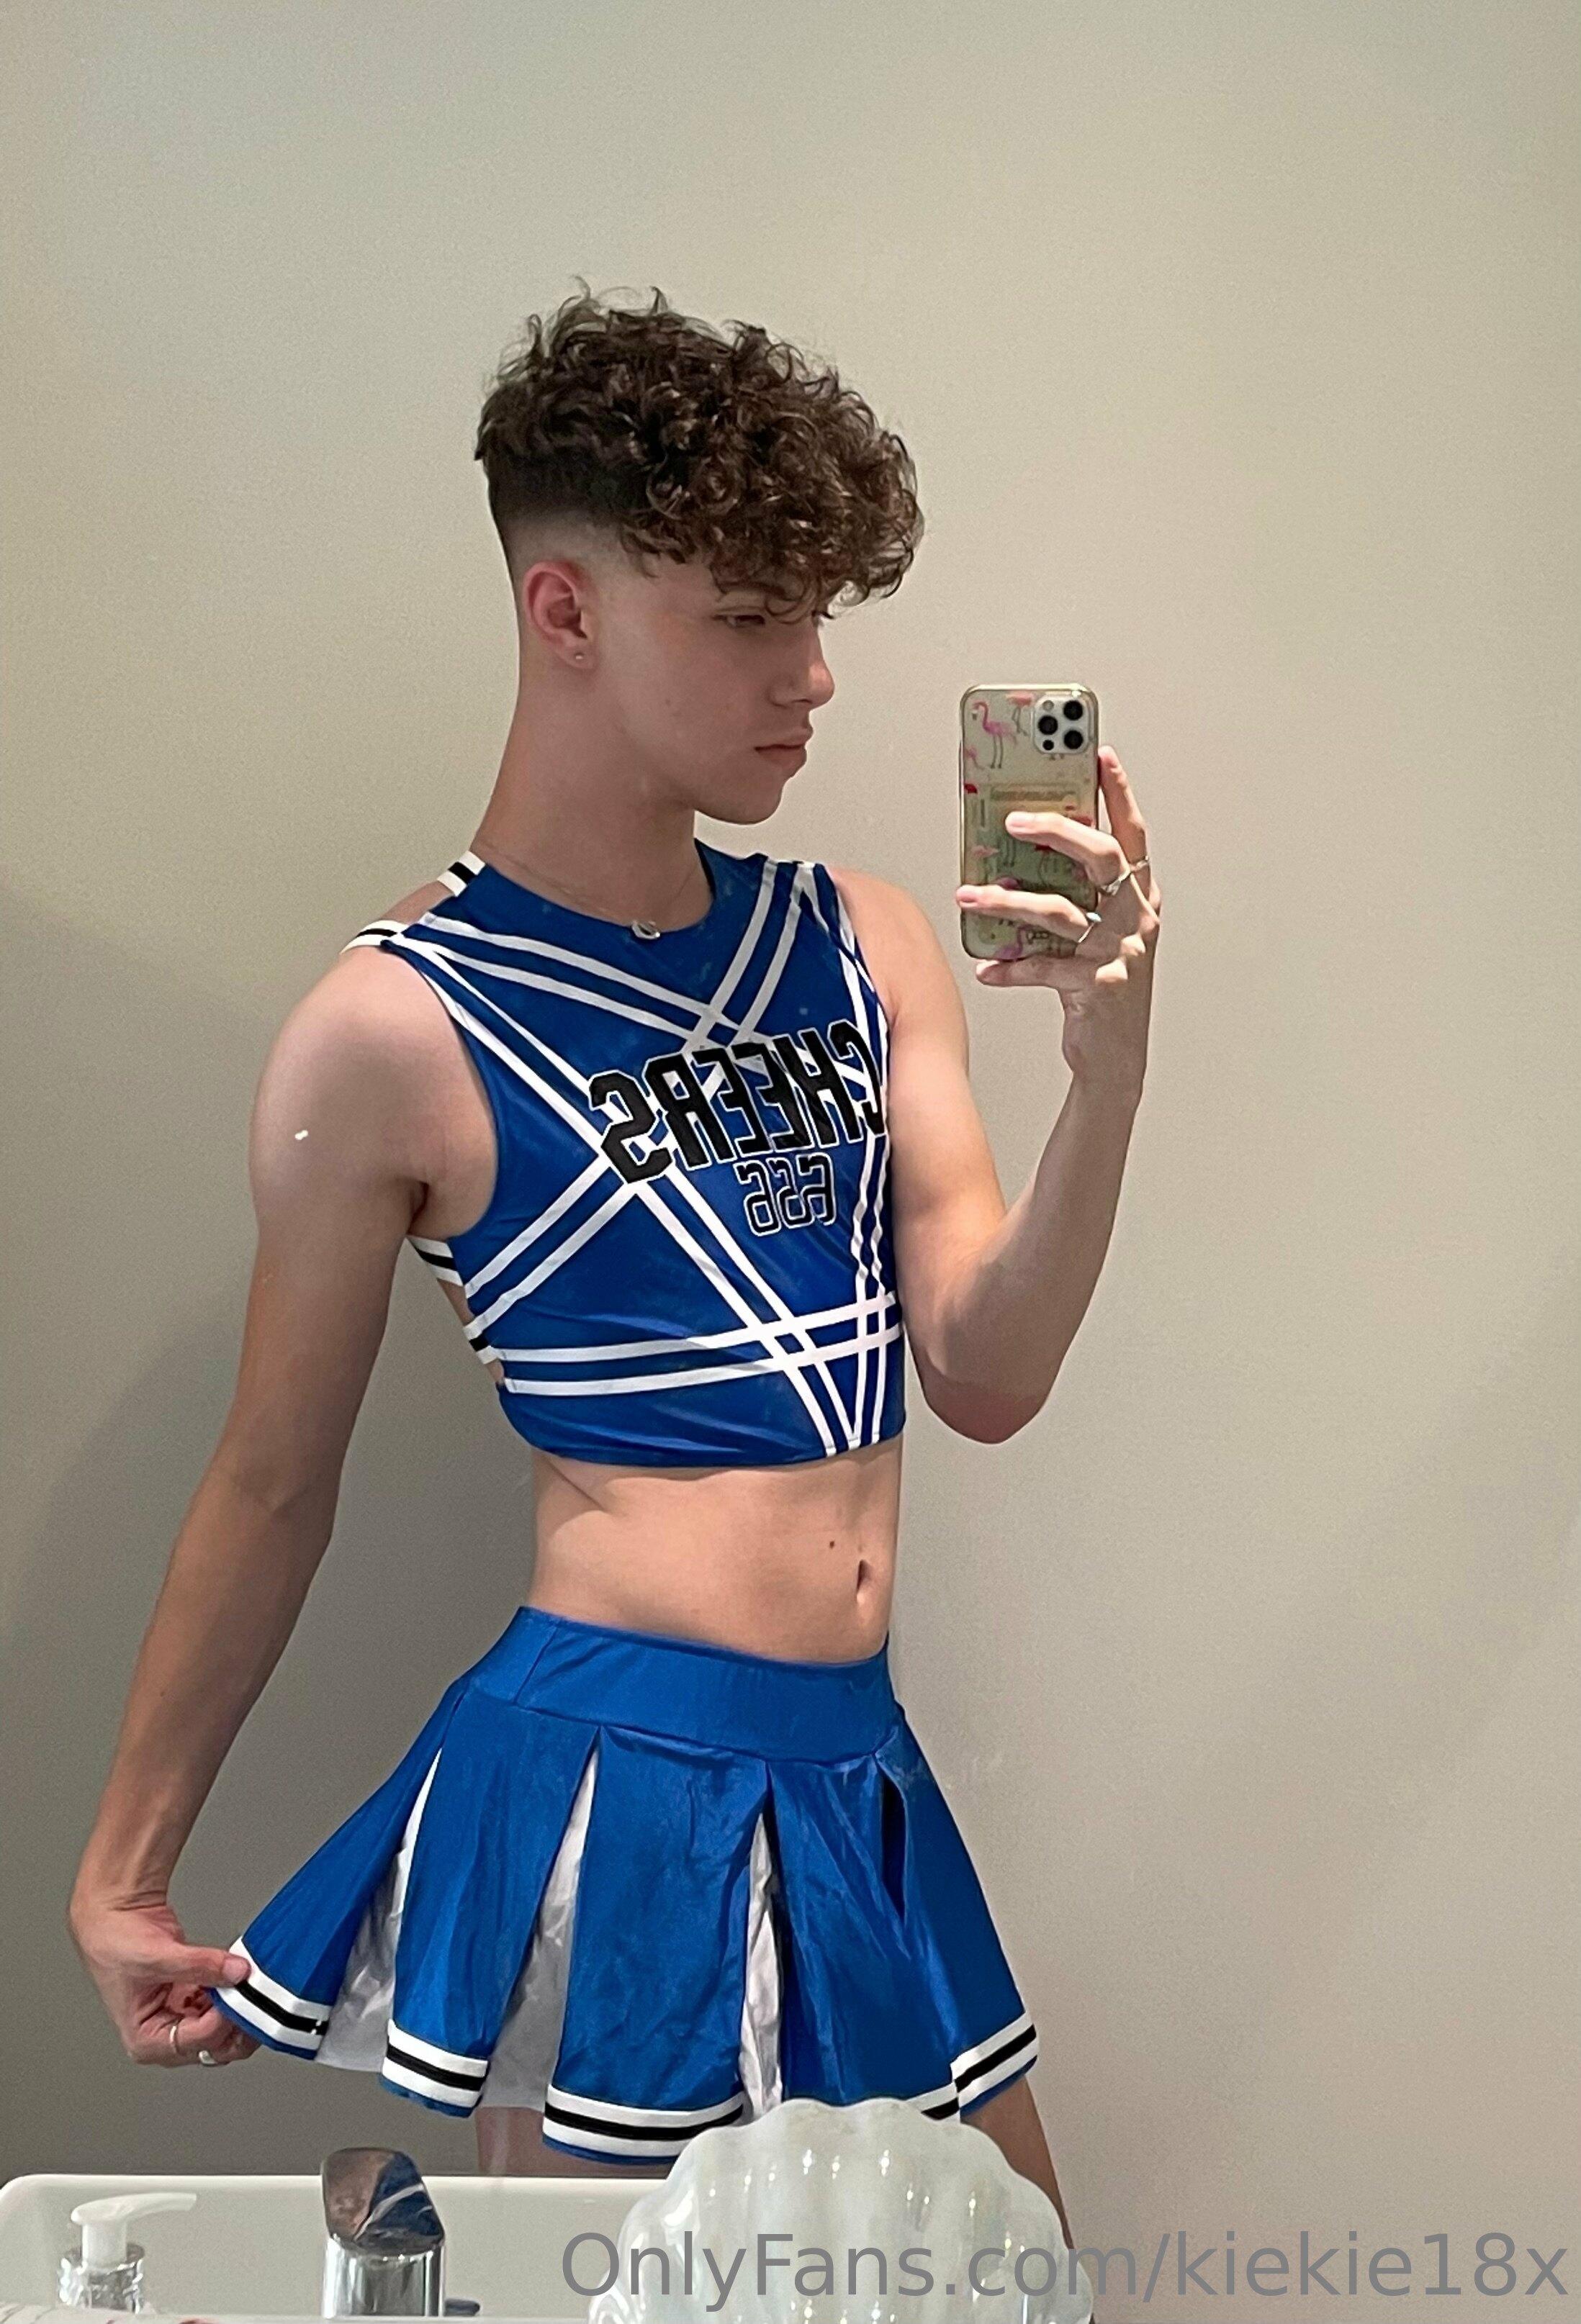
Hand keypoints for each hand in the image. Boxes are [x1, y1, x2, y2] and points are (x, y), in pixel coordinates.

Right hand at [68, 1887, 260, 2068]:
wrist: (114, 1915)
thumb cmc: (115, 1943)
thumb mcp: (157, 1956)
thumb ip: (199, 1965)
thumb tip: (236, 1972)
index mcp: (145, 2039)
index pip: (195, 2042)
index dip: (220, 2021)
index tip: (237, 1995)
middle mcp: (164, 2034)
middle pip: (214, 2046)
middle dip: (236, 2023)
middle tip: (253, 1996)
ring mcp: (181, 2015)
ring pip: (223, 2028)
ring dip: (239, 2007)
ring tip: (249, 1982)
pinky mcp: (194, 1997)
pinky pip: (222, 2003)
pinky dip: (234, 1992)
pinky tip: (239, 1975)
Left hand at [955, 745, 1160, 1092]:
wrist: (1115, 1060)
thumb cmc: (1100, 987)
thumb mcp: (1098, 934)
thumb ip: (1075, 893)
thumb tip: (1015, 855)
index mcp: (1139, 898)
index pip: (1132, 833)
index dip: (1118, 793)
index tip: (1098, 755)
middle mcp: (1136, 919)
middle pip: (1100, 857)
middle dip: (1055, 831)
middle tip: (1011, 821)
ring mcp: (1120, 953)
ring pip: (1060, 911)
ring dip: (1008, 901)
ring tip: (970, 895)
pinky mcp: (1097, 987)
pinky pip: (1043, 967)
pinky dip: (1010, 967)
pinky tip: (986, 969)